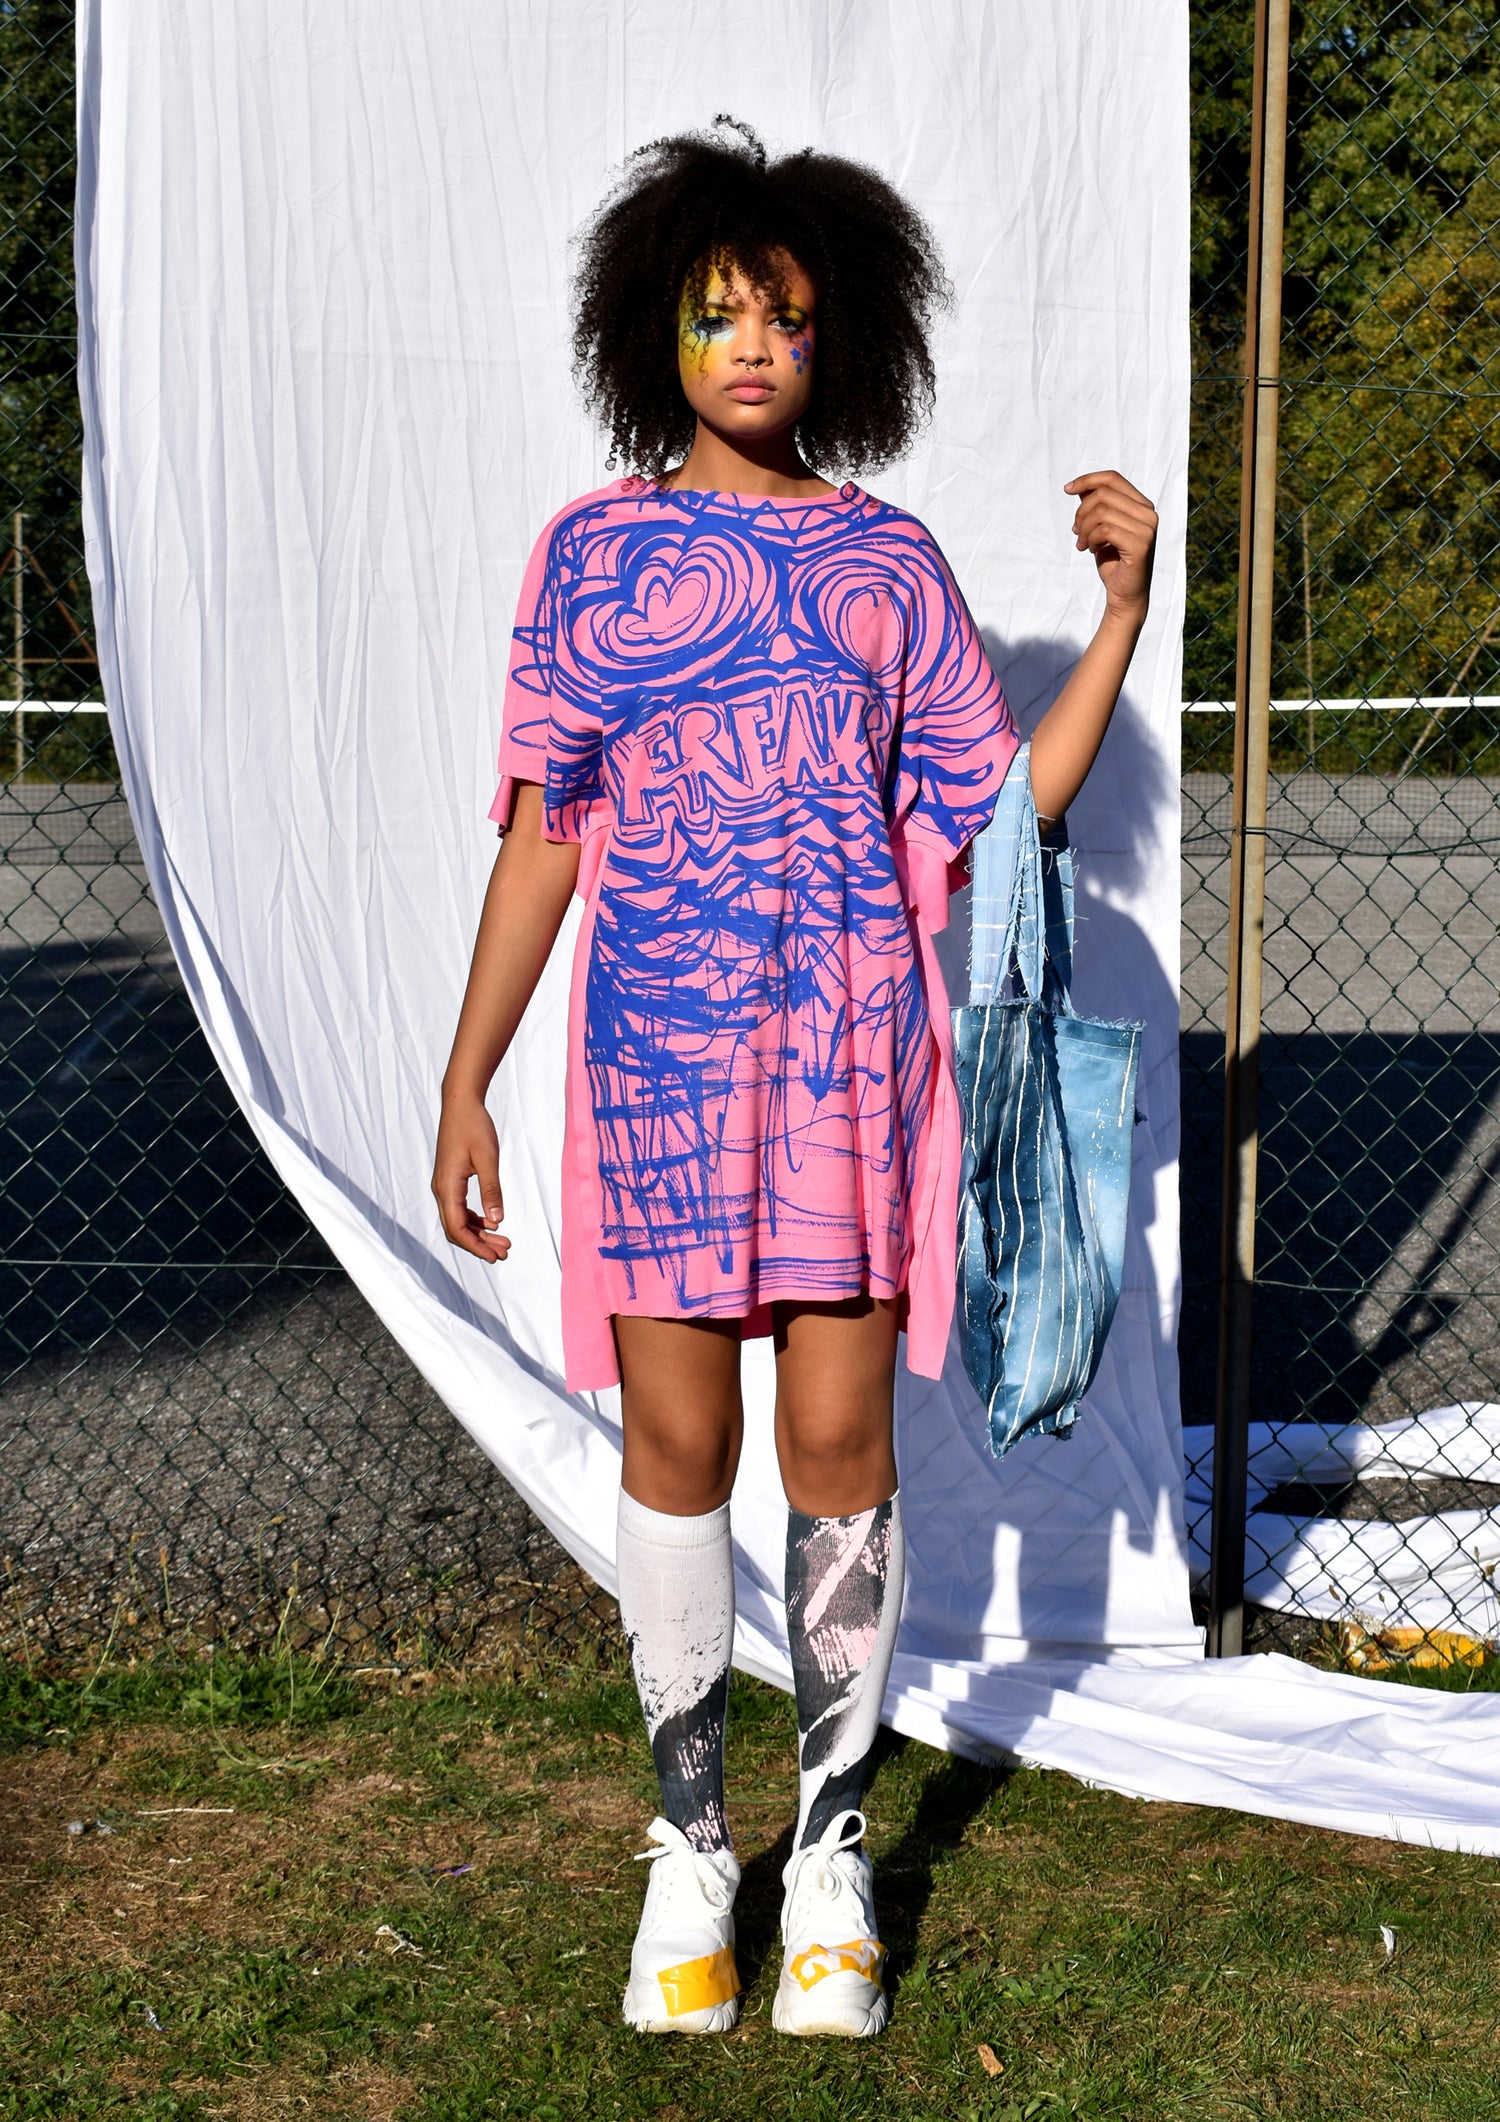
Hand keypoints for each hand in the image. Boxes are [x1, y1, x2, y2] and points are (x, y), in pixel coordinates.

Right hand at [432, 1091, 509, 1262]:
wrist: (460, 1103)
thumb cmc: (474, 1127)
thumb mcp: (488, 1159)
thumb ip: (492, 1190)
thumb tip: (496, 1221)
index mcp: (448, 1187)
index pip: (457, 1228)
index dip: (475, 1245)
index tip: (495, 1256)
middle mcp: (441, 1189)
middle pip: (456, 1228)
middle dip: (479, 1243)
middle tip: (505, 1252)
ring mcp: (444, 1185)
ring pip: (457, 1219)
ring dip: (479, 1232)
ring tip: (503, 1241)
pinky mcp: (450, 1179)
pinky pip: (459, 1207)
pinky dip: (474, 1219)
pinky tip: (491, 1221)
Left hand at [1064, 470, 1156, 624]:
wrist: (1125, 595)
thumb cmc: (1113, 561)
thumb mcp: (1100, 529)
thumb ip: (1096, 507)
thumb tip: (1081, 487)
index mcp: (1142, 505)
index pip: (1113, 478)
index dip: (1087, 480)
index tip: (1067, 489)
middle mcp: (1148, 513)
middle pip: (1103, 494)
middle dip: (1081, 512)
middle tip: (1076, 532)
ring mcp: (1147, 528)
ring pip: (1101, 512)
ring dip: (1084, 529)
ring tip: (1083, 544)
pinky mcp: (1140, 544)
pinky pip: (1105, 530)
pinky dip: (1091, 540)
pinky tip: (1091, 550)